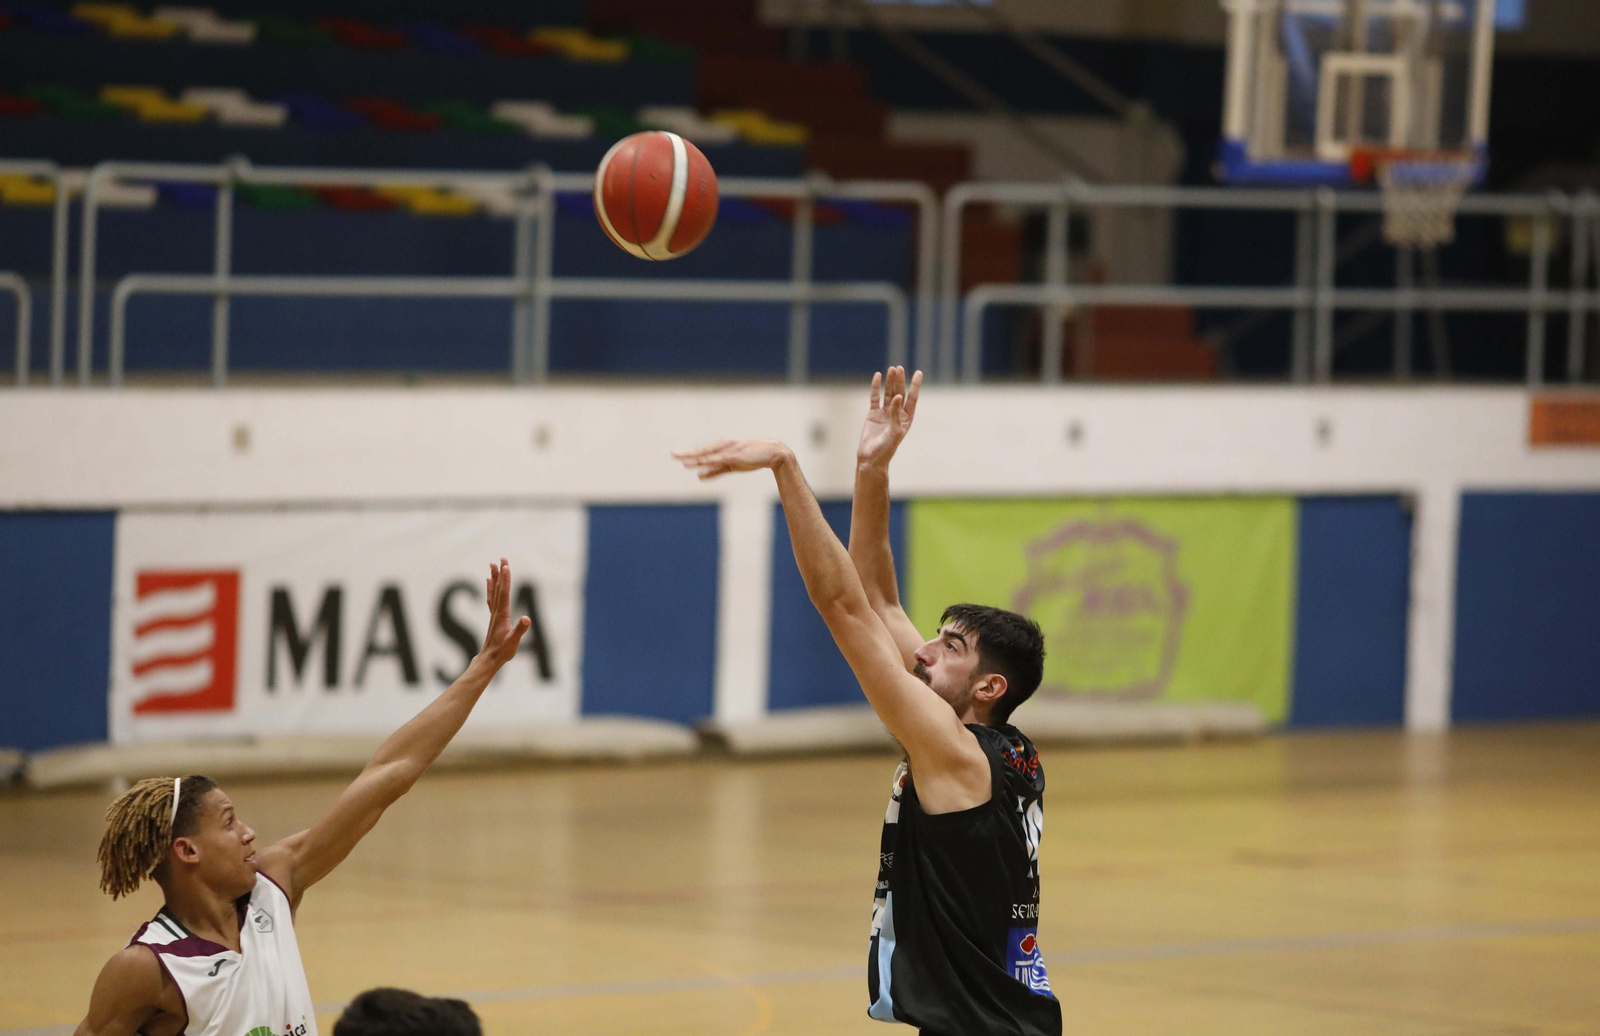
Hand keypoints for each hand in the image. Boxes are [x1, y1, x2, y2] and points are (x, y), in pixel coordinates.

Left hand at [476, 558, 530, 667]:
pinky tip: (488, 582)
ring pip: (494, 591)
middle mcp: (497, 611)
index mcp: (502, 615)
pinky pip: (491, 598)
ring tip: (492, 565)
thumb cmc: (502, 651)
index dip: (506, 580)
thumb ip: (520, 630)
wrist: (489, 659)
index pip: (505, 593)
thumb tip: (527, 619)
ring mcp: (494, 614)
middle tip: (501, 558)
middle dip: (500, 573)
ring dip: (494, 578)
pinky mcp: (494, 617)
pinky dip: (491, 588)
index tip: (506, 566)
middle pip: (498, 588)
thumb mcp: (514, 642)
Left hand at [673, 439, 792, 479]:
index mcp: (721, 448)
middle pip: (701, 451)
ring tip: (683, 460)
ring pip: (709, 454)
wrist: (773, 453)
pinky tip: (701, 463)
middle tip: (672, 453)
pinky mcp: (736, 456)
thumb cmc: (752, 457)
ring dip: (696, 457)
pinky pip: (720, 459)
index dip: (689, 453)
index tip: (676, 455)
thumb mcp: (731, 465)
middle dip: (687, 453)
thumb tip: (699, 476)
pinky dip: (710, 460)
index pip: (701, 451)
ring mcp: (729, 451)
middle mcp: (723, 447)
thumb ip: (715, 470)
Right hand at [856, 366, 920, 468]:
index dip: (915, 386)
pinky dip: (876, 387)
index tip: (918, 373)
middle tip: (899, 368)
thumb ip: (896, 414)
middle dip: (900, 381)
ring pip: (888, 393)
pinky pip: (875, 397)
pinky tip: (878, 377)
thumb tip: (898, 396)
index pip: (912, 398)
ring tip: (892, 369)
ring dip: (890, 382)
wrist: (870, 458)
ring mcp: (884, 413)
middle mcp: (896, 414)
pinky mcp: (873, 414)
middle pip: (900, 393)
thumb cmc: (886, 448)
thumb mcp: (895, 431)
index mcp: (906, 419)